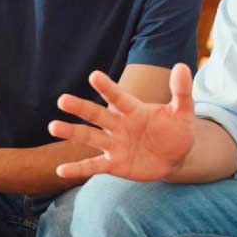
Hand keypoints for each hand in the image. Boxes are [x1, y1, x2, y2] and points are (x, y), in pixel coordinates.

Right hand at [48, 63, 195, 181]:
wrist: (175, 156)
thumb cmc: (176, 129)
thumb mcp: (183, 111)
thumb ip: (181, 91)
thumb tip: (183, 66)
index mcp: (133, 110)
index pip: (118, 97)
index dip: (107, 87)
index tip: (94, 75)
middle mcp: (119, 125)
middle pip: (97, 115)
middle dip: (80, 108)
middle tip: (63, 100)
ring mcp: (114, 145)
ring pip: (90, 137)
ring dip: (72, 132)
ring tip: (53, 126)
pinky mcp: (113, 164)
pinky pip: (93, 166)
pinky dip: (77, 169)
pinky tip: (60, 170)